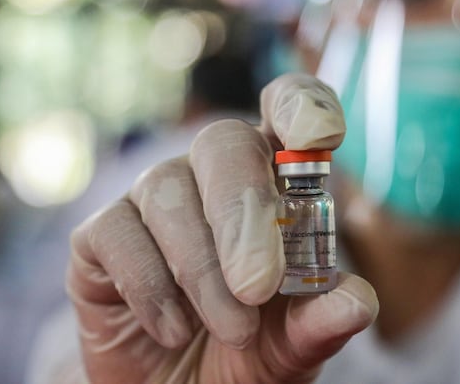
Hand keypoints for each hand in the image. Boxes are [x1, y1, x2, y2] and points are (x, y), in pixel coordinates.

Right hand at [66, 74, 378, 382]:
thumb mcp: (291, 346)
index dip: (302, 106)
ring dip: (201, 267)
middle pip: (222, 143)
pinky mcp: (101, 236)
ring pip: (168, 191)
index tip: (321, 136)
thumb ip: (318, 323)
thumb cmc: (243, 354)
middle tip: (258, 286)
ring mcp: (152, 201)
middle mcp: (210, 176)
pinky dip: (151, 286)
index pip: (285, 110)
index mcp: (271, 181)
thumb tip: (358, 303)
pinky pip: (118, 235)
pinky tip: (175, 330)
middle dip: (243, 214)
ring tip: (232, 328)